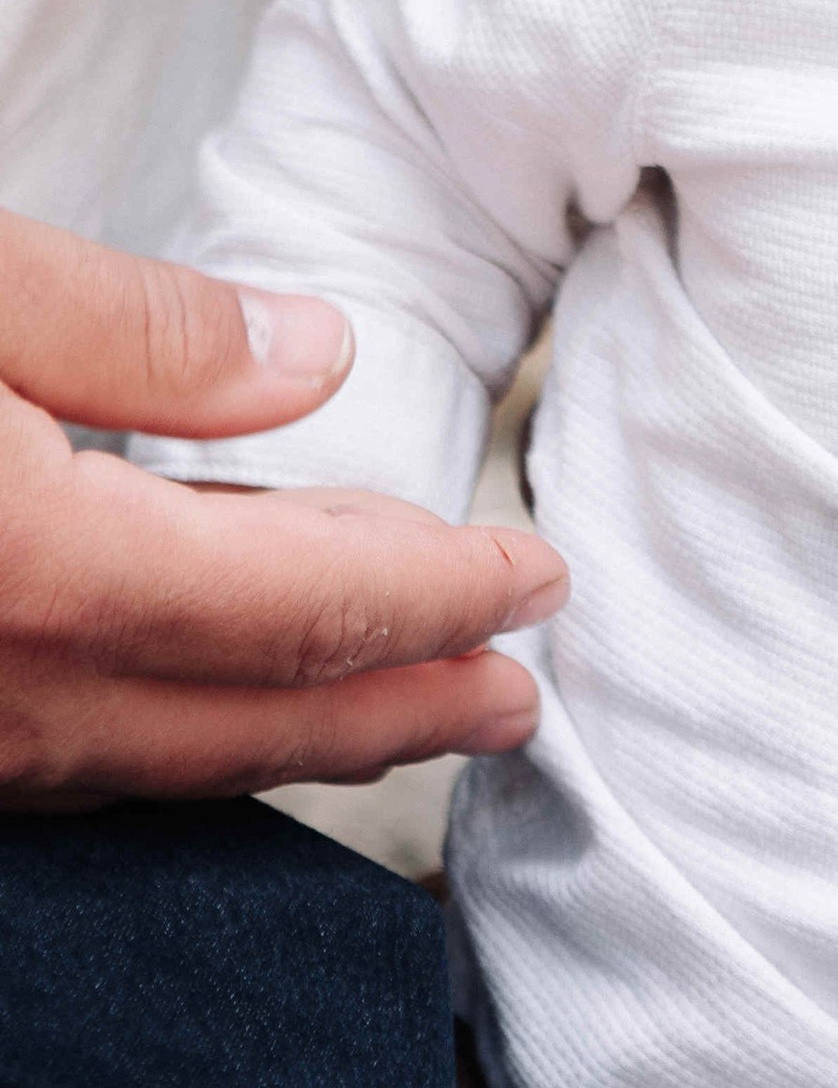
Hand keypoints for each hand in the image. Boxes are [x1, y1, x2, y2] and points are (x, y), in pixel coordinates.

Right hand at [0, 208, 566, 805]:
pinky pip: (63, 755)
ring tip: (395, 689)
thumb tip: (315, 356)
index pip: (300, 609)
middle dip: (400, 709)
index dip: (439, 598)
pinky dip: (170, 720)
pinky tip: (211, 676)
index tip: (537, 579)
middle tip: (510, 697)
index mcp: (36, 569)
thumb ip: (144, 329)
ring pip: (148, 758)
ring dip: (288, 721)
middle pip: (243, 722)